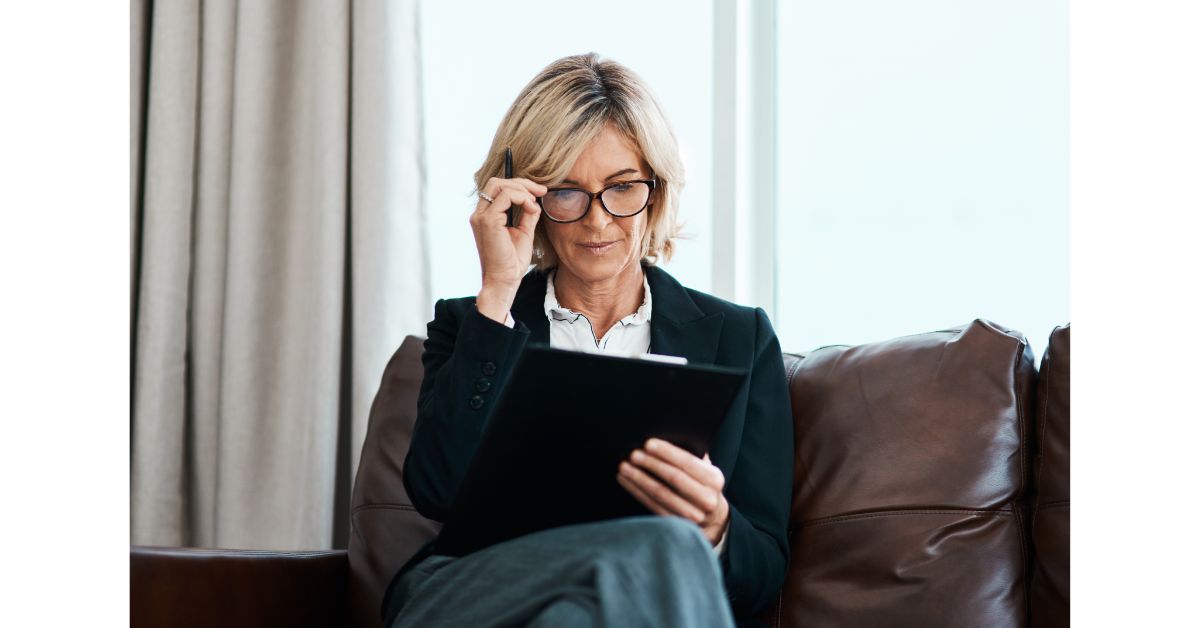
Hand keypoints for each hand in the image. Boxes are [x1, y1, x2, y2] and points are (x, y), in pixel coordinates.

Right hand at [470, 176, 545, 320]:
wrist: (505, 280)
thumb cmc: (512, 262)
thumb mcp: (523, 232)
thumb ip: (527, 215)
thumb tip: (534, 201)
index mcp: (485, 216)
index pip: (497, 189)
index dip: (519, 186)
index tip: (539, 192)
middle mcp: (480, 214)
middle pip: (496, 182)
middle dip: (521, 183)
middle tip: (540, 191)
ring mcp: (481, 217)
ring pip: (500, 186)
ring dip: (523, 190)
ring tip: (535, 204)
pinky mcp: (488, 221)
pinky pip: (506, 196)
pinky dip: (522, 198)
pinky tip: (532, 209)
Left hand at [616, 437, 729, 545]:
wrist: (713, 518)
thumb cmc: (703, 484)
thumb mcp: (705, 469)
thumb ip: (692, 455)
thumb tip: (667, 437)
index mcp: (714, 479)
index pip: (688, 463)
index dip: (667, 452)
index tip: (648, 444)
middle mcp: (707, 498)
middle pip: (674, 478)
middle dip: (651, 464)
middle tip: (633, 454)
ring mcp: (692, 514)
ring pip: (661, 494)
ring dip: (639, 479)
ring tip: (624, 467)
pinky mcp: (677, 523)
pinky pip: (653, 506)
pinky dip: (637, 492)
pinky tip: (626, 481)